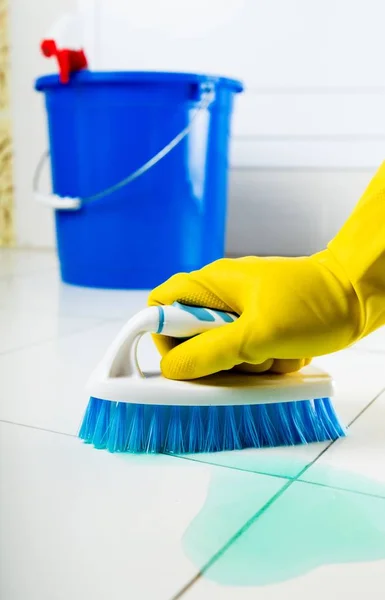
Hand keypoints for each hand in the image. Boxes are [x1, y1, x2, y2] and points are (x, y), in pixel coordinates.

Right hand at [148, 250, 359, 378]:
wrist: (358, 296)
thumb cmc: (313, 302)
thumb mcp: (258, 334)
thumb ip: (211, 352)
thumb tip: (172, 369)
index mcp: (212, 284)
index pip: (160, 306)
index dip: (161, 337)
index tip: (179, 363)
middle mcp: (222, 297)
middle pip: (193, 340)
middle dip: (219, 360)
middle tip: (245, 357)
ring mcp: (243, 312)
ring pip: (225, 354)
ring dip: (251, 365)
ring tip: (278, 352)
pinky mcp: (262, 326)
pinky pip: (250, 356)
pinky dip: (269, 362)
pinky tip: (290, 352)